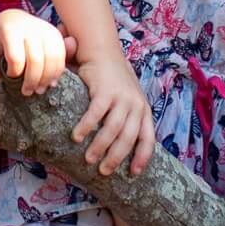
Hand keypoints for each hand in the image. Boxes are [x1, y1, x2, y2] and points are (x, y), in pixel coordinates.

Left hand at [0, 9, 67, 95]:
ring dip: (47, 79)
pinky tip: (49, 82)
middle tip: (26, 92)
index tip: (9, 76)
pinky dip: (57, 72)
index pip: (15, 57)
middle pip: (36, 59)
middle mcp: (30, 26)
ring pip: (52, 59)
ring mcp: (45, 28)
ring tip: (39, 90)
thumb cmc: (1, 37)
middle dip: (32, 80)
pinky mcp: (56, 34)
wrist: (15, 19)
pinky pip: (61, 56)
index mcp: (10, 28)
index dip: (13, 72)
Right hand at [72, 54, 155, 176]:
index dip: (142, 157)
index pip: (148, 138)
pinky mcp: (105, 91)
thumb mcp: (127, 99)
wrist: (103, 52)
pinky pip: (96, 114)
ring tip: (89, 159)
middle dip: (116, 158)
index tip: (133, 173)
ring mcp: (122, 97)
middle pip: (128, 138)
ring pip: (113, 129)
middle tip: (103, 171)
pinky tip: (76, 137)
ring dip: (100, 147)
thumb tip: (115, 148)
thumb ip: (126, 118)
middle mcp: (136, 105)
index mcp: (143, 109)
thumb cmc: (113, 79)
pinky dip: (86, 127)